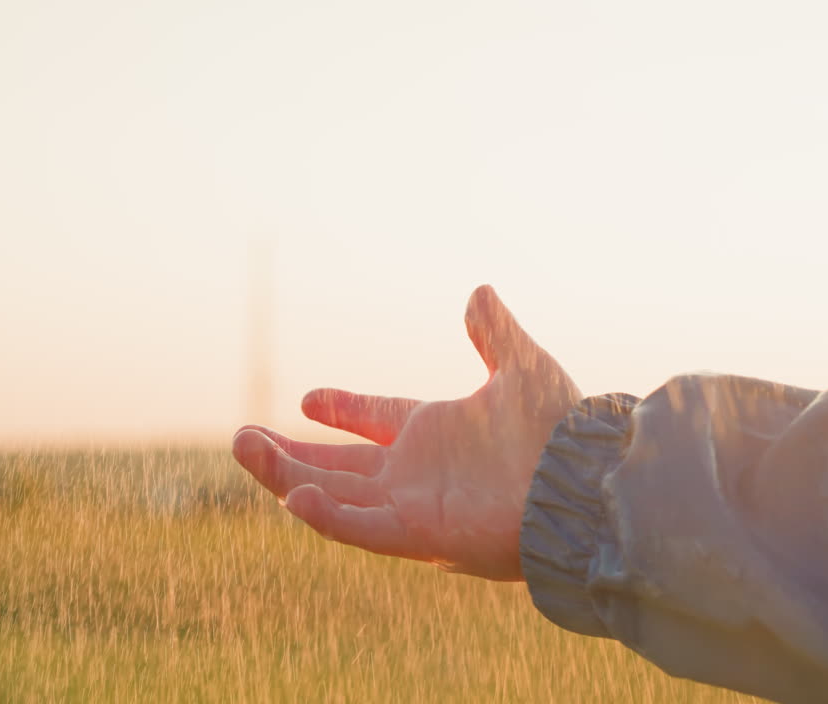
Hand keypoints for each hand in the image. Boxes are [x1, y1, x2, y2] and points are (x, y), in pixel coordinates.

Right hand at [232, 285, 581, 580]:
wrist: (586, 483)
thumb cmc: (558, 431)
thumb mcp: (522, 366)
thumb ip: (494, 333)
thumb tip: (478, 292)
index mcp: (435, 433)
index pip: (374, 420)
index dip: (342, 409)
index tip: (307, 399)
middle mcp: (415, 472)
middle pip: (336, 465)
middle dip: (288, 453)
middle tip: (242, 437)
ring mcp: (412, 505)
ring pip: (333, 494)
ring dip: (285, 475)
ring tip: (242, 447)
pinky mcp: (418, 535)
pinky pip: (360, 528)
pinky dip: (326, 515)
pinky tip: (292, 495)